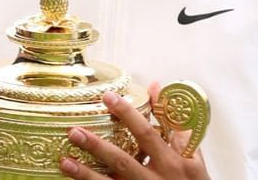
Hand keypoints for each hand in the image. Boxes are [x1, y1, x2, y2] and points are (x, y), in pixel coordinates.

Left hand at [59, 86, 208, 178]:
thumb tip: (156, 86)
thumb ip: (175, 124)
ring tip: (65, 161)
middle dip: (98, 147)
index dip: (128, 115)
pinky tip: (71, 179)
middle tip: (74, 131)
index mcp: (174, 162)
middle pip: (123, 161)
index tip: (108, 97)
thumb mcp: (193, 155)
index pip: (147, 134)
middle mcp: (157, 179)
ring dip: (86, 175)